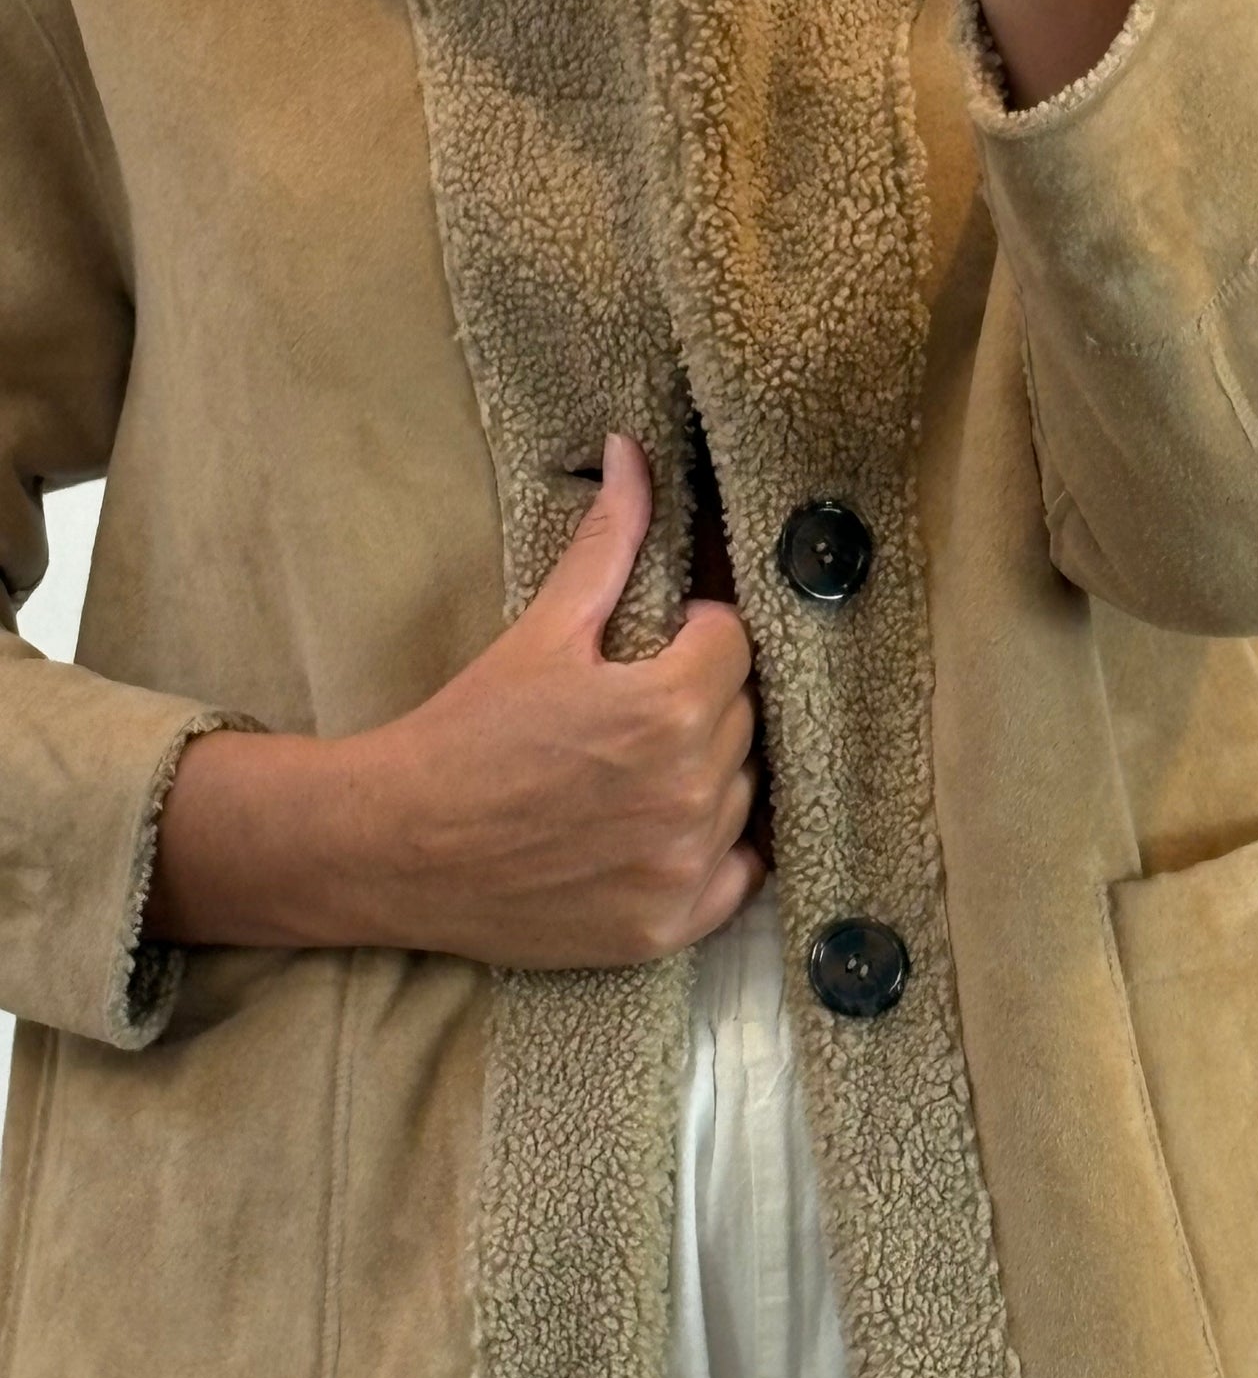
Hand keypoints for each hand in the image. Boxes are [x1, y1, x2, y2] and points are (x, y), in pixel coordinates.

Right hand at [351, 429, 768, 963]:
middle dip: (698, 702)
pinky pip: (739, 874)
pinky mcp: (668, 925)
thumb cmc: (465, 732)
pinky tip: (655, 831)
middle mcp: (690, 791)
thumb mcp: (541, 629)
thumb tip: (636, 452)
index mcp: (670, 708)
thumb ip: (608, 542)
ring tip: (629, 771)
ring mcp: (682, 866)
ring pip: (742, 792)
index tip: (647, 651)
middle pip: (742, 717)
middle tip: (625, 711)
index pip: (734, 644)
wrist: (394, 845)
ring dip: (705, 775)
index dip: (691, 638)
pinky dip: (712, 852)